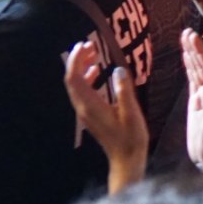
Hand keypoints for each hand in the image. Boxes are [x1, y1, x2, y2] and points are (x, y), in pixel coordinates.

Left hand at [62, 39, 146, 191]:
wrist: (126, 159)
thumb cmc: (130, 137)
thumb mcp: (131, 112)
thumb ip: (123, 90)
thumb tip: (117, 69)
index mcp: (90, 106)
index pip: (74, 78)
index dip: (76, 60)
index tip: (85, 45)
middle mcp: (83, 108)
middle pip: (72, 80)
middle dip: (77, 60)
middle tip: (90, 45)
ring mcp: (85, 112)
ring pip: (76, 86)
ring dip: (81, 68)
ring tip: (94, 54)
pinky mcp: (90, 114)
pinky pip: (82, 92)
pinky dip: (87, 78)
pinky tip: (98, 72)